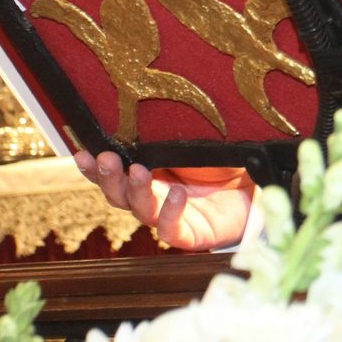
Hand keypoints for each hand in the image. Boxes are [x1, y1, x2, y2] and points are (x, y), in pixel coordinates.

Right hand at [74, 151, 253, 250]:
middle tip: (106, 159)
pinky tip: (177, 194)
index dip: (94, 166)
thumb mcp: (198, 142)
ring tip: (139, 171)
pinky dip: (171, 212)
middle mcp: (154, 197)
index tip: (82, 151)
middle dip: (108, 177)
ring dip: (136, 191)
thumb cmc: (227, 161)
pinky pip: (171, 229)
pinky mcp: (190, 235)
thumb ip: (172, 133)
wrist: (260, 186)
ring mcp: (170, 217)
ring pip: (141, 211)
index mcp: (150, 173)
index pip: (115, 172)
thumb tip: (153, 106)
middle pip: (119, 194)